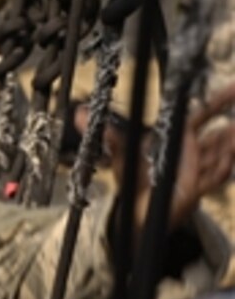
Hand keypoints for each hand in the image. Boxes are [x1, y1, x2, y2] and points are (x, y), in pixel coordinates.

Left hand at [81, 83, 234, 231]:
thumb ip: (106, 133)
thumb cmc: (134, 179)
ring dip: (230, 143)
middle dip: (232, 122)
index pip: (200, 115)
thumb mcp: (120, 152)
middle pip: (218, 132)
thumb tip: (78, 111)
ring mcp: (196, 170)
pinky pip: (214, 178)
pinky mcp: (195, 189)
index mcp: (176, 138)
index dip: (217, 101)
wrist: (136, 211)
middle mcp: (190, 152)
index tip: (233, 88)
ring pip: (220, 153)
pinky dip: (223, 168)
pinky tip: (228, 157)